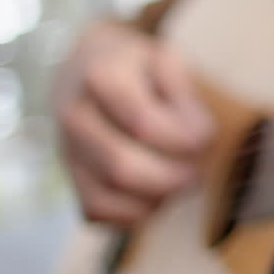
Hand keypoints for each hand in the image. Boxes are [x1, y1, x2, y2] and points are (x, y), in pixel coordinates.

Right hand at [53, 20, 213, 225]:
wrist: (85, 68)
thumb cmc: (138, 67)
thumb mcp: (165, 60)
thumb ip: (184, 95)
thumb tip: (197, 138)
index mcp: (101, 77)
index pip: (144, 125)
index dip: (183, 140)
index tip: (207, 137)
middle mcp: (75, 116)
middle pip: (121, 168)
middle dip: (170, 177)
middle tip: (199, 171)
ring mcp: (66, 149)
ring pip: (106, 196)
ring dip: (154, 198)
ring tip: (180, 182)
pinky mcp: (69, 176)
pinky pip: (95, 212)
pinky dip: (132, 214)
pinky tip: (158, 196)